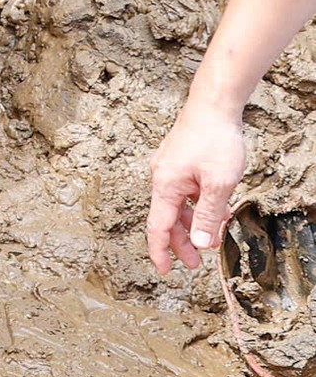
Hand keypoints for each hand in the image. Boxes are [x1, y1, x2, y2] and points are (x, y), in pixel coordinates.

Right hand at [146, 100, 247, 273]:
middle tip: (196, 265)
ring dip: (192, 225)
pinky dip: (197, 207)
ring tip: (211, 239)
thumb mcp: (219, 183)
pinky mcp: (179, 163)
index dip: (160, 252)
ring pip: (177, 206)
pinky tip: (215, 211)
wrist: (213, 105)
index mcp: (165, 185)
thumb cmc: (214, 140)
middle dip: (181, 243)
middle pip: (167, 219)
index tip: (164, 272)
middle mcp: (162, 178)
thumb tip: (199, 244)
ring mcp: (170, 169)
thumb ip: (207, 215)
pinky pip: (184, 193)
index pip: (157, 227)